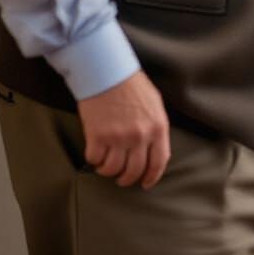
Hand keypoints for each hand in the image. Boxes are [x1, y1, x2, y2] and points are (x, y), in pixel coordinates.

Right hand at [77, 70, 170, 189]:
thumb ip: (156, 126)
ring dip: (108, 171)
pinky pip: (95, 160)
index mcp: (158, 127)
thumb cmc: (132, 84)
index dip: (152, 177)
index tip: (145, 183)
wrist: (108, 71)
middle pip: (134, 170)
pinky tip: (95, 155)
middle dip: (127, 179)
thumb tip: (154, 147)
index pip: (159, 162)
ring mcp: (118, 137)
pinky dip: (94, 161)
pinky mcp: (97, 136)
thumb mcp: (154, 103)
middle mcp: (140, 136)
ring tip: (106, 166)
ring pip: (113, 169)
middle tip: (121, 178)